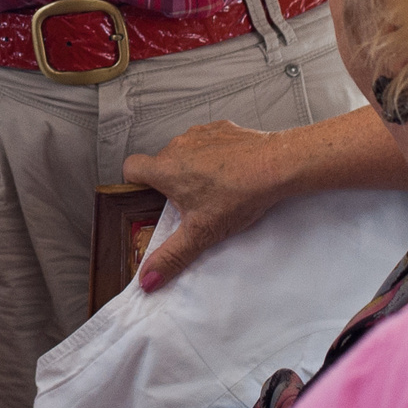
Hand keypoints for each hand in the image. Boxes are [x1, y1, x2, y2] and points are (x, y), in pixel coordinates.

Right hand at [122, 119, 289, 290]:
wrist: (276, 165)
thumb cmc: (239, 195)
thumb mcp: (201, 234)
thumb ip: (171, 257)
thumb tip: (148, 279)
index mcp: (165, 169)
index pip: (131, 168)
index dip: (135, 183)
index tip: (150, 198)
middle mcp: (177, 146)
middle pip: (161, 163)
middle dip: (171, 182)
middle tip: (193, 205)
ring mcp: (199, 133)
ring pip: (184, 152)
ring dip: (193, 168)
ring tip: (217, 189)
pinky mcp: (220, 128)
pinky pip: (207, 142)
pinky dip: (214, 155)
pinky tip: (232, 172)